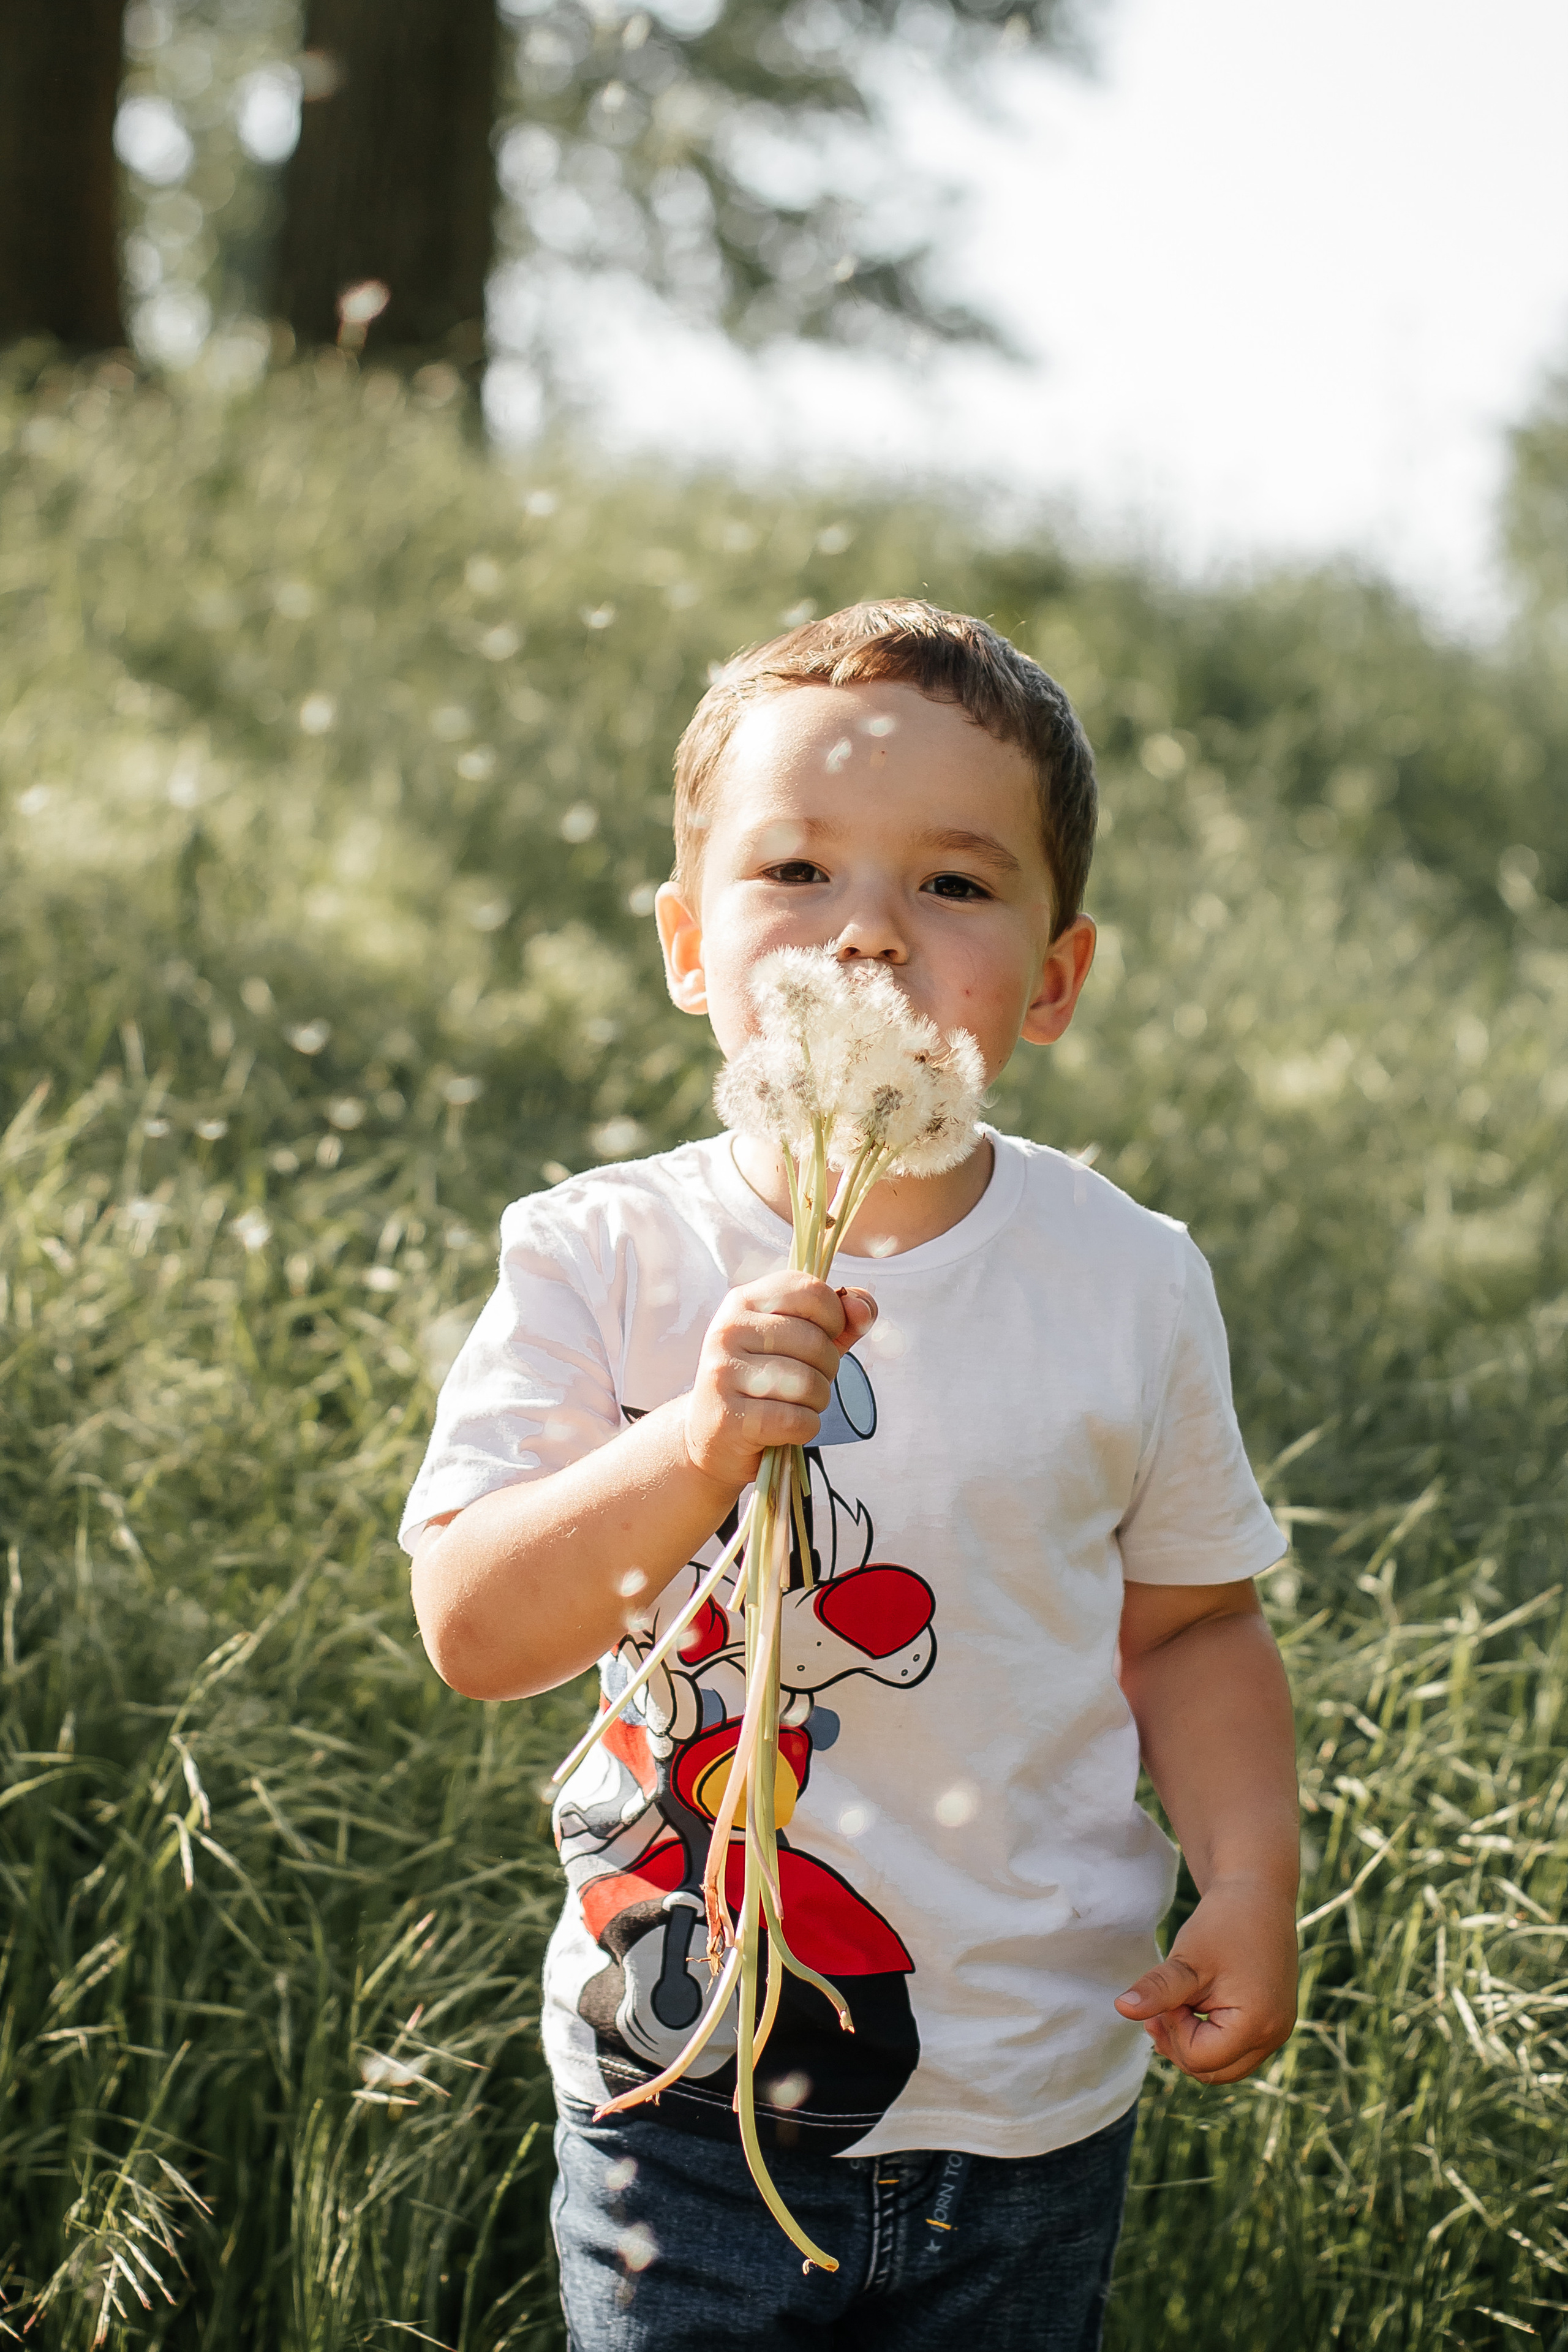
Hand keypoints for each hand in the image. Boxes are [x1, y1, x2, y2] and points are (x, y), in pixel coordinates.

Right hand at [683, 1273, 876, 1492]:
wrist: (713, 1436)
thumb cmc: (767, 1382)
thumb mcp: (803, 1341)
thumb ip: (842, 1319)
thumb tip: (862, 1310)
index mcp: (745, 1300)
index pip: (811, 1290)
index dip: (834, 1317)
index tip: (824, 1337)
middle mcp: (728, 1329)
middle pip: (814, 1341)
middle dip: (828, 1368)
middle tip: (809, 1382)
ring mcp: (723, 1371)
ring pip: (807, 1383)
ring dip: (817, 1401)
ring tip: (798, 1404)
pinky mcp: (727, 1416)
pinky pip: (795, 1419)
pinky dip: (805, 1428)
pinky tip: (787, 1428)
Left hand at [1114, 1875, 1297, 2084]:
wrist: (1258, 1895)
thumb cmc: (1223, 1923)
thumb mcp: (1186, 1959)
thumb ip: (1157, 1990)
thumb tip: (1121, 2009)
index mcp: (1256, 2025)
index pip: (1199, 2058)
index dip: (1174, 2029)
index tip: (1173, 1992)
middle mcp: (1273, 2036)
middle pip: (1212, 2071)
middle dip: (1180, 2044)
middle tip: (1164, 2005)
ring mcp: (1276, 2032)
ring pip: (1223, 2066)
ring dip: (1194, 2043)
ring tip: (1177, 2004)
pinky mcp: (1272, 2023)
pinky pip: (1235, 2049)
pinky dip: (1211, 2036)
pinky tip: (1194, 2005)